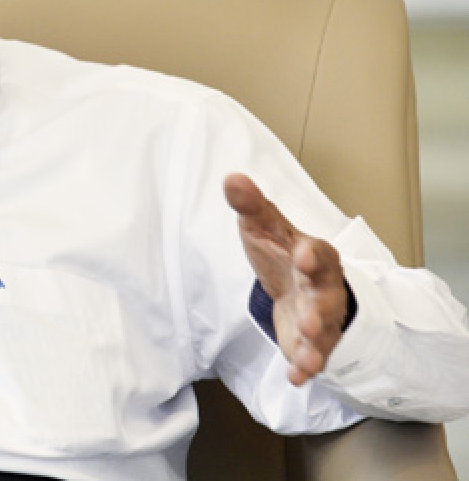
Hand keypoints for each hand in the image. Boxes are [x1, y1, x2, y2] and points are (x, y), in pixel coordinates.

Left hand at [224, 173, 347, 385]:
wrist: (300, 284)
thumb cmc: (283, 251)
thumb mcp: (265, 226)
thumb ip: (251, 205)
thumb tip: (232, 178)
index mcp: (314, 255)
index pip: (320, 253)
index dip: (313, 255)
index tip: (304, 255)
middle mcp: (323, 288)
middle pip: (326, 299)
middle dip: (319, 310)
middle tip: (310, 320)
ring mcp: (320, 318)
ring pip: (324, 332)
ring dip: (316, 343)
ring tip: (306, 356)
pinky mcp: (310, 343)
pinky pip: (312, 358)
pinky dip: (306, 367)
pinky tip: (297, 378)